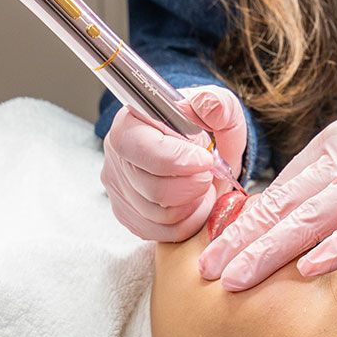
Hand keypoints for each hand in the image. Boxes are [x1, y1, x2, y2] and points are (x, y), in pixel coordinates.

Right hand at [101, 85, 246, 241]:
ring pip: (159, 215)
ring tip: (202, 187)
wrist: (201, 153)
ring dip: (192, 204)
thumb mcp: (220, 108)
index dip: (178, 160)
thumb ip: (216, 104)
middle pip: (153, 189)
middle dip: (192, 186)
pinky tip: (194, 203)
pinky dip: (186, 222)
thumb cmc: (206, 128)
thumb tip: (206, 106)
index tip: (206, 159)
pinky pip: (160, 232)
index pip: (142, 148)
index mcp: (130, 123)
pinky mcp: (128, 215)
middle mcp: (116, 157)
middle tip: (209, 175)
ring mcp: (118, 189)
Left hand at [198, 91, 336, 289]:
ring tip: (237, 278)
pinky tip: (310, 268)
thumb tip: (291, 222)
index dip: (239, 226)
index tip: (209, 255)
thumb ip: (331, 185)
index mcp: (330, 149)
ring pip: (310, 218)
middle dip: (240, 243)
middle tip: (207, 274)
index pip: (275, 193)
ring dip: (269, 250)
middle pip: (282, 207)